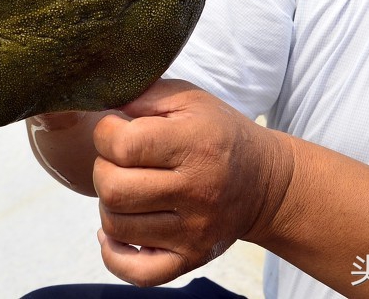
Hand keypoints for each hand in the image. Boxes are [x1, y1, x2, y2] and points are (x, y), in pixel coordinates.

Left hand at [91, 79, 293, 286]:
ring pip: (117, 226)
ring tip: (126, 188)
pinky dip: (114, 254)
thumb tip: (104, 103)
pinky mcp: (190, 259)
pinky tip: (117, 231)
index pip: (123, 146)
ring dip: (109, 204)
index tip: (115, 130)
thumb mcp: (191, 100)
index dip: (105, 134)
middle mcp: (196, 192)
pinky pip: (136, 272)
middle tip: (119, 161)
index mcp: (195, 146)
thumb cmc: (220, 134)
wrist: (266, 183)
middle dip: (103, 169)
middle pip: (113, 189)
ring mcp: (193, 232)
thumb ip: (146, 95)